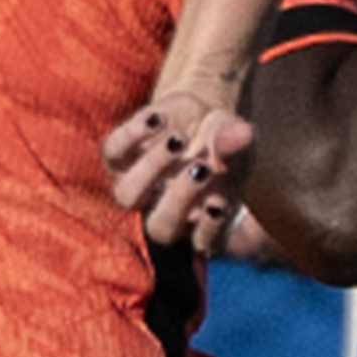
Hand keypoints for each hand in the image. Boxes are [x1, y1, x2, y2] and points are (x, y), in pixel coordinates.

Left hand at [104, 91, 256, 253]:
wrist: (197, 115)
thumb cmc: (221, 139)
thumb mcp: (234, 139)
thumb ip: (237, 142)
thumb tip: (243, 132)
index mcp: (199, 220)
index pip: (202, 241)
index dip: (209, 228)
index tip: (220, 202)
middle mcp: (163, 210)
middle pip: (160, 227)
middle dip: (179, 199)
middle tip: (201, 168)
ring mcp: (136, 187)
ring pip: (126, 195)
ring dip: (153, 167)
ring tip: (179, 141)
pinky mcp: (116, 157)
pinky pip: (113, 151)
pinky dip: (133, 134)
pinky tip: (158, 118)